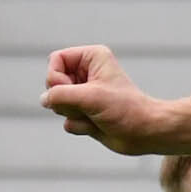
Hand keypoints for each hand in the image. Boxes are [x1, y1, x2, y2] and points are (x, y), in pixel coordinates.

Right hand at [40, 45, 165, 153]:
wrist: (146, 134)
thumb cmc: (125, 110)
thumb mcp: (88, 97)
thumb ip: (59, 94)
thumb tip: (44, 100)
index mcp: (91, 57)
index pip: (55, 60)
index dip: (57, 77)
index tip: (73, 89)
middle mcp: (86, 74)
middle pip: (53, 83)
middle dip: (66, 99)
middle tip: (89, 105)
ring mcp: (84, 95)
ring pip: (57, 104)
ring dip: (75, 114)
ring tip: (96, 115)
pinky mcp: (85, 113)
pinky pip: (67, 121)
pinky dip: (80, 126)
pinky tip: (98, 126)